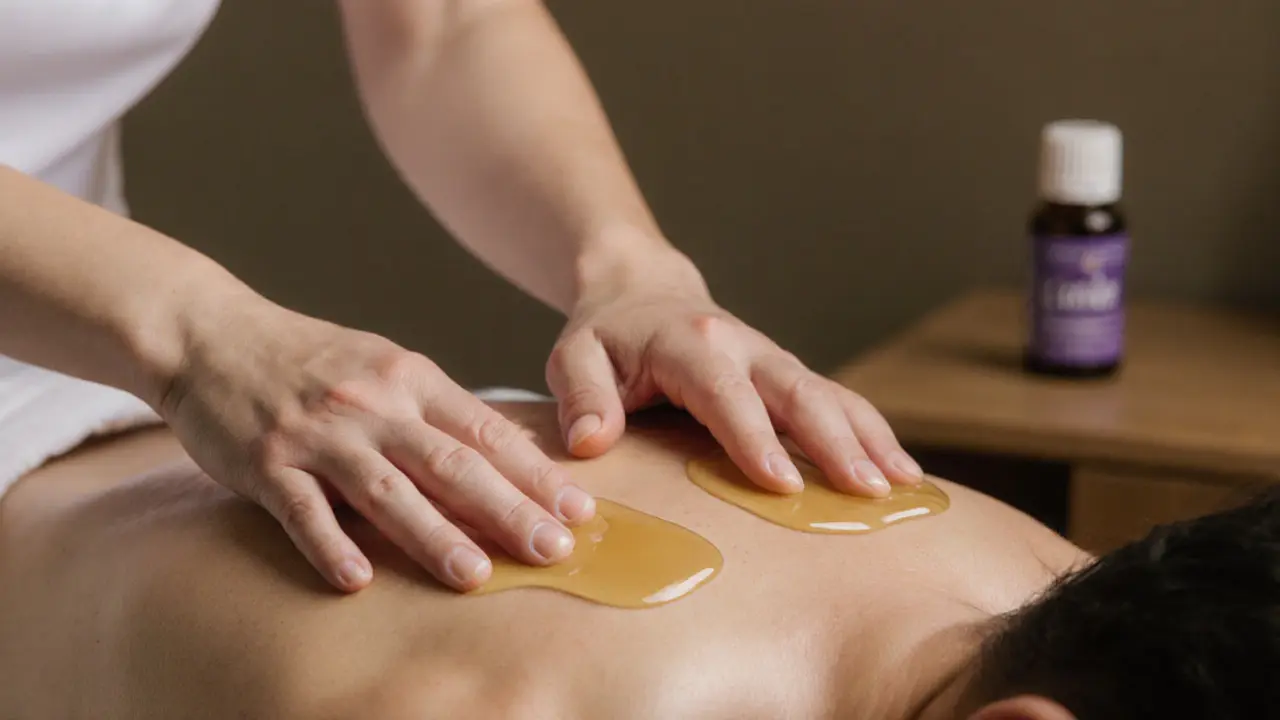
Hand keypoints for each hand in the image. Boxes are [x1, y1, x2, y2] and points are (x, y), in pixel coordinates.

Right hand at [159, 295, 594, 593]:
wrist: (211, 334)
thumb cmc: (311, 359)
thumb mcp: (386, 367)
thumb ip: (441, 411)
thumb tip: (513, 455)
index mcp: (410, 379)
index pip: (486, 433)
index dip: (536, 474)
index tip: (579, 510)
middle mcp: (372, 405)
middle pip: (451, 464)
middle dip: (508, 510)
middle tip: (553, 549)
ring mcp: (318, 434)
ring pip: (387, 491)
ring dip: (434, 535)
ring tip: (476, 576)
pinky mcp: (266, 462)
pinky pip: (303, 511)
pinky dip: (331, 546)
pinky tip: (358, 580)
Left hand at [546, 254, 922, 496]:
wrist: (640, 292)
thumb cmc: (605, 336)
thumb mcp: (573, 357)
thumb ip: (581, 395)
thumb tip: (591, 442)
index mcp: (688, 342)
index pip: (724, 391)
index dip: (754, 436)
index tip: (783, 483)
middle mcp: (741, 346)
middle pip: (796, 390)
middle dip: (835, 440)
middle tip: (867, 488)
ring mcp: (771, 359)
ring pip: (828, 394)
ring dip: (868, 437)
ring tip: (902, 485)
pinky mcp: (787, 375)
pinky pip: (837, 401)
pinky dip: (871, 432)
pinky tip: (901, 472)